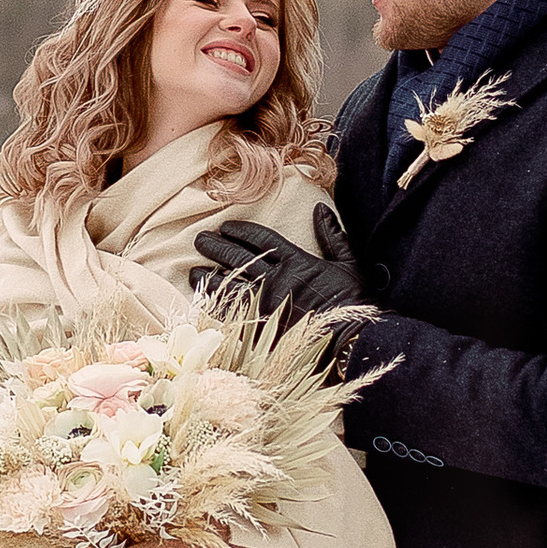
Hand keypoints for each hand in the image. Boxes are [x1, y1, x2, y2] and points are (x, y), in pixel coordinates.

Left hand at [191, 202, 369, 337]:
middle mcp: (277, 280)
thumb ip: (333, 236)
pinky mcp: (263, 328)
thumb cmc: (354, 302)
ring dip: (209, 277)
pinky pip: (232, 314)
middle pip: (238, 258)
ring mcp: (267, 304)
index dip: (241, 231)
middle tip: (198, 240)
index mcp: (297, 262)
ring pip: (229, 285)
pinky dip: (216, 307)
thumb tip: (320, 209)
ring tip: (192, 271)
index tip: (225, 226)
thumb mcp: (348, 263)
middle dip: (216, 247)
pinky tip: (203, 302)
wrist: (353, 338)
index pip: (262, 239)